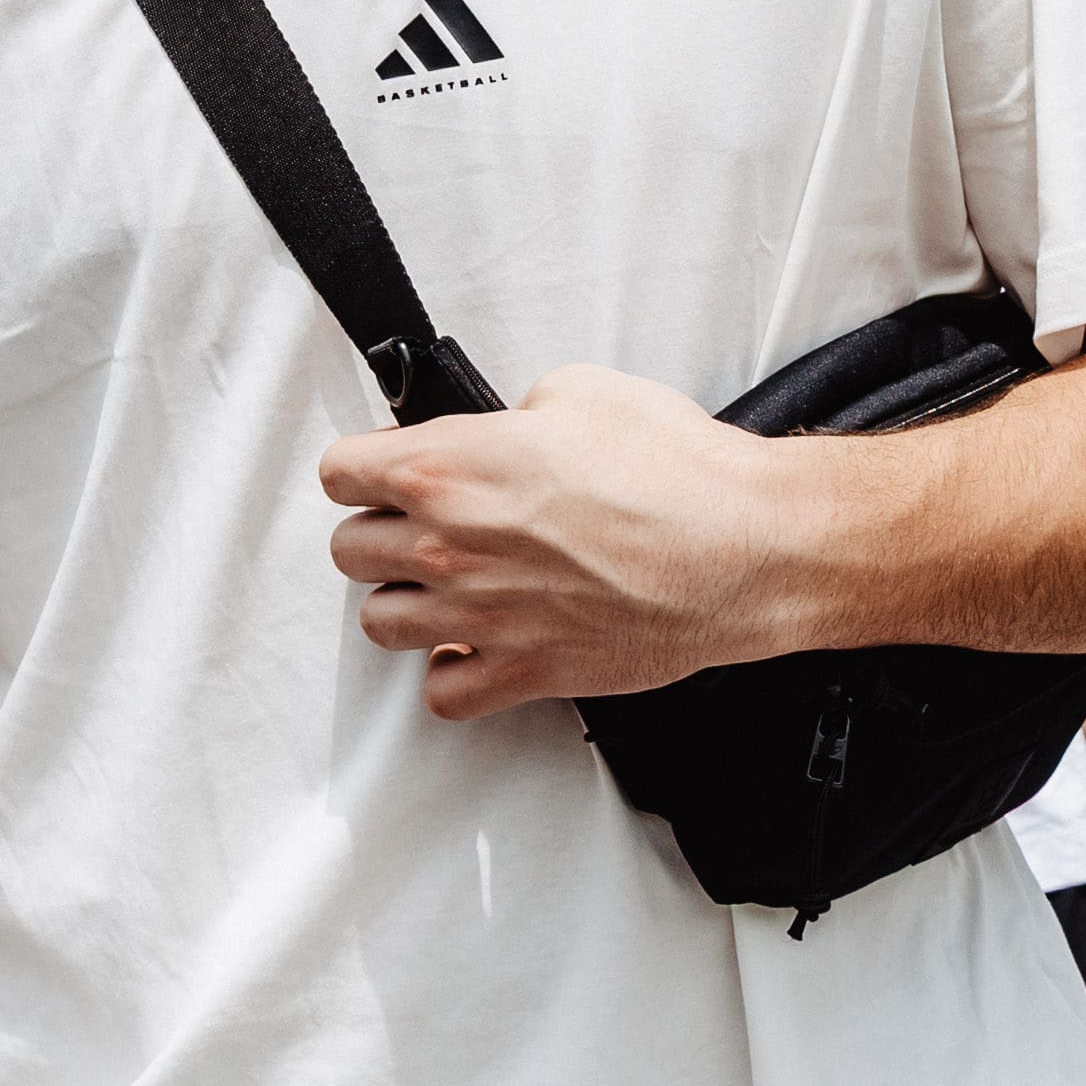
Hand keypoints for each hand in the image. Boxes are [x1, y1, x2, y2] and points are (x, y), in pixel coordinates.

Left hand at [320, 371, 787, 717]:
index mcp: (450, 468)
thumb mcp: (583, 392)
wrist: (744, 548)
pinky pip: (441, 693)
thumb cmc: (678, 470)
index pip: (341, 474)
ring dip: (407, 600)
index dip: (362, 466)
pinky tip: (475, 645)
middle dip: (379, 531)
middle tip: (418, 522)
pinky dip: (450, 673)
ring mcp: (481, 619)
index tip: (379, 469)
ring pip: (381, 624)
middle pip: (351, 552)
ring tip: (444, 584)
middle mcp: (449, 547)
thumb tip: (508, 430)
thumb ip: (516, 413)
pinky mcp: (523, 674)